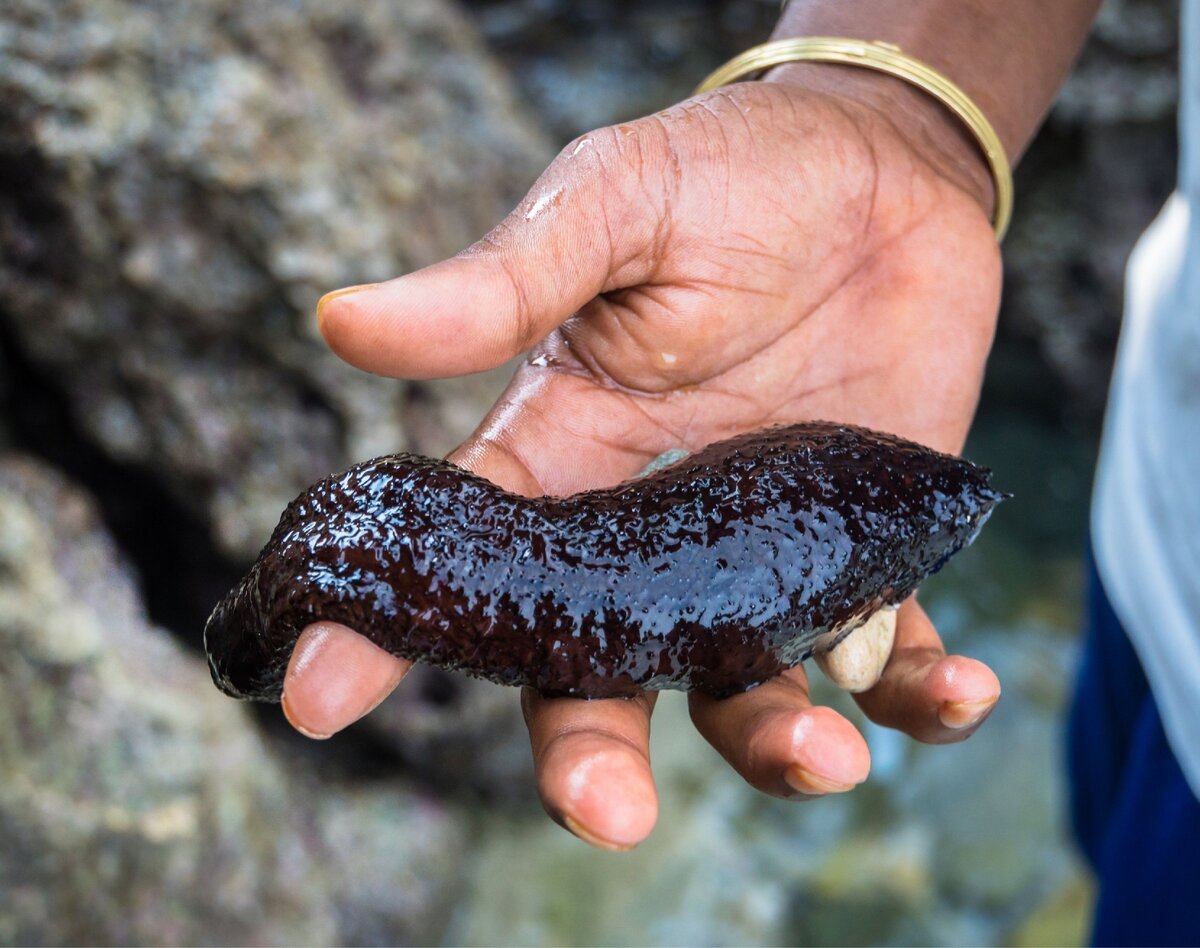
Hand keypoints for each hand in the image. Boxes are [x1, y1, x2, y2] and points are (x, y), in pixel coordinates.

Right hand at [281, 70, 1002, 848]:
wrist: (876, 171)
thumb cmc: (725, 177)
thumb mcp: (611, 211)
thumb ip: (501, 283)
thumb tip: (341, 320)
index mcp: (565, 462)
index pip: (466, 568)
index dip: (385, 639)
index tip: (318, 698)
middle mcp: (652, 539)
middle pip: (599, 678)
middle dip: (591, 757)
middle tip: (608, 813)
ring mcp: (760, 557)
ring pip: (746, 694)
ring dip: (779, 748)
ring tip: (826, 756)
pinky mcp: (866, 551)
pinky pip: (890, 655)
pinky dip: (922, 695)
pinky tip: (958, 697)